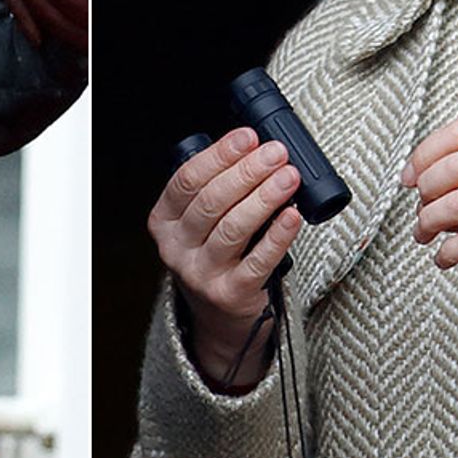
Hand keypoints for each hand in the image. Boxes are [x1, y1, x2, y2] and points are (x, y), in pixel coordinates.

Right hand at [147, 127, 302, 387]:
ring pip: (233, 228)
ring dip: (265, 197)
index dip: (220, 154)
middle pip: (211, 201)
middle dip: (248, 171)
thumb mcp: (201, 223)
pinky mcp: (230, 295)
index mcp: (164, 221)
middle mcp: (176, 248)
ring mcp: (200, 274)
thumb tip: (259, 150)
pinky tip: (293, 216)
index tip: (250, 137)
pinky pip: (258, 261)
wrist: (221, 320)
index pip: (188, 180)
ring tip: (290, 176)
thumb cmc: (218, 256)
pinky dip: (278, 236)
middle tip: (277, 153)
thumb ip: (218, 190)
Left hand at [403, 119, 457, 293]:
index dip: (425, 152)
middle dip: (424, 189)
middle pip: (453, 167)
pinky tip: (444, 258)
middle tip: (419, 206)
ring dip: (428, 222)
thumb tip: (427, 177)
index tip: (410, 174)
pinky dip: (447, 252)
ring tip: (425, 234)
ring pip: (456, 204)